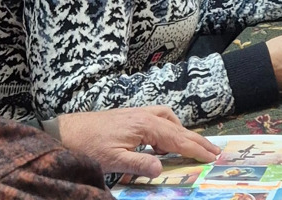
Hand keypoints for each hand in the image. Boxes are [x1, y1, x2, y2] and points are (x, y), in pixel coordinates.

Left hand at [56, 106, 217, 177]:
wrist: (66, 130)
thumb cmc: (87, 145)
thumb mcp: (113, 160)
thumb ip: (139, 164)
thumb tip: (161, 169)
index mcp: (144, 125)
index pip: (177, 139)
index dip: (195, 149)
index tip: (211, 157)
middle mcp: (145, 115)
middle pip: (178, 128)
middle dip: (197, 140)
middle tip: (214, 151)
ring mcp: (138, 113)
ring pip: (169, 119)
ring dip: (182, 132)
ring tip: (190, 148)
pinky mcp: (131, 115)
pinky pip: (158, 119)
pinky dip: (168, 129)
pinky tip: (162, 143)